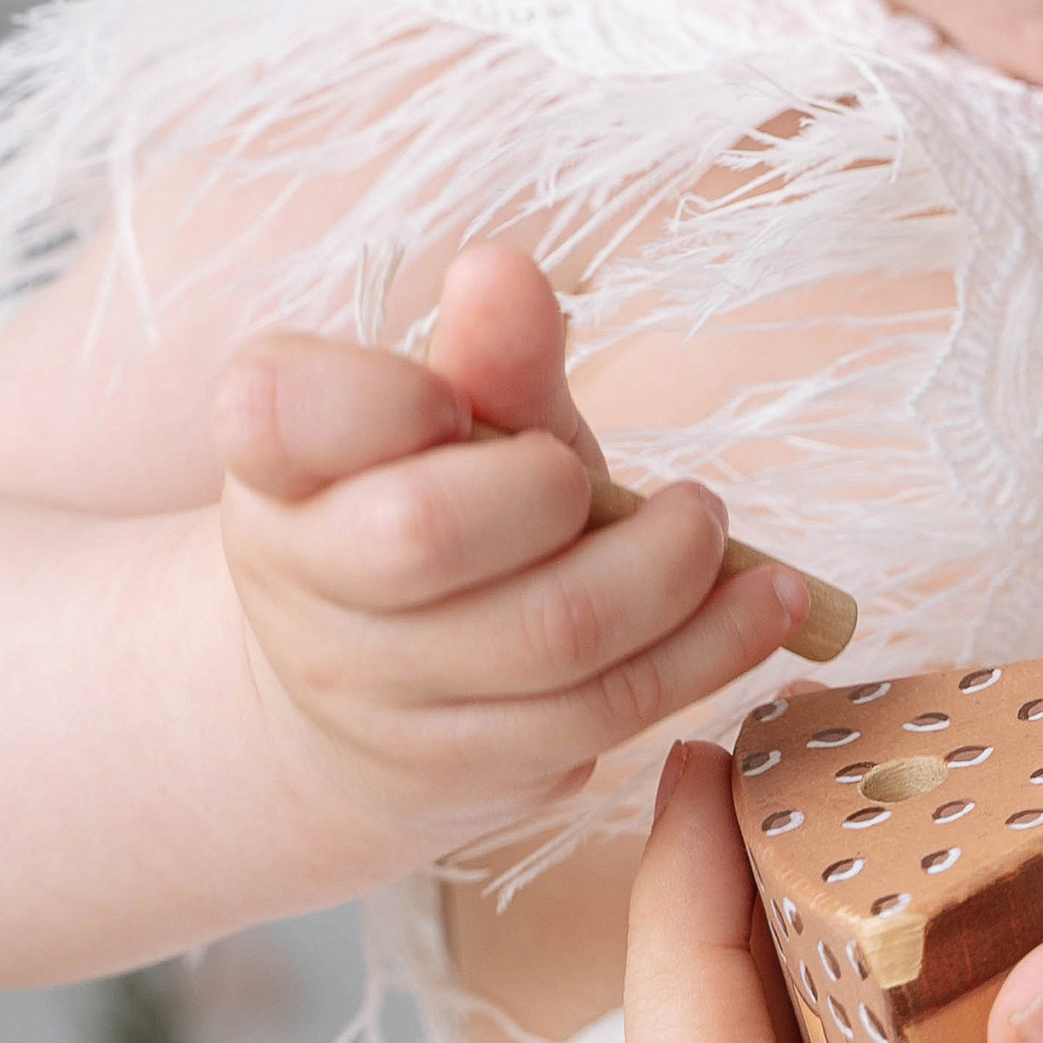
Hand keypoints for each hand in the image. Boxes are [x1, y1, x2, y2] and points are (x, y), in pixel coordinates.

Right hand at [212, 245, 820, 865]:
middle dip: (550, 487)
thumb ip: (487, 353)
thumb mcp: (456, 423)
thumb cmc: (435, 514)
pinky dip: (712, 646)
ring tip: (704, 522)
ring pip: (551, 634)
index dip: (385, 396)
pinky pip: (610, 710)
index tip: (445, 399)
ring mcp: (380, 696)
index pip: (286, 413)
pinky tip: (768, 600)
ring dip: (667, 566)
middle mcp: (301, 585)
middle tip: (588, 471)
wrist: (363, 703)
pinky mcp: (473, 772)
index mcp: (275, 463)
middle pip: (428, 532)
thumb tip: (501, 269)